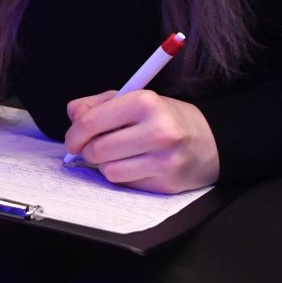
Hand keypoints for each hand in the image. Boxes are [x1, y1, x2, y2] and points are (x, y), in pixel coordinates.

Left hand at [62, 89, 219, 193]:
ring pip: (109, 170)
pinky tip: (135, 164)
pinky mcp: (167, 183)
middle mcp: (158, 130)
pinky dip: (122, 175)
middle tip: (91, 147)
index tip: (73, 139)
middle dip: (87, 150)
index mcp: (145, 102)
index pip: (91, 122)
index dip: (75, 133)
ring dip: (105, 165)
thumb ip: (98, 104)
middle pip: (97, 149)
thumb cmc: (164, 117)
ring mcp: (164, 160)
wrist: (208, 140)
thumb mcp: (133, 99)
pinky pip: (125, 184)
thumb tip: (73, 116)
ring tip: (119, 154)